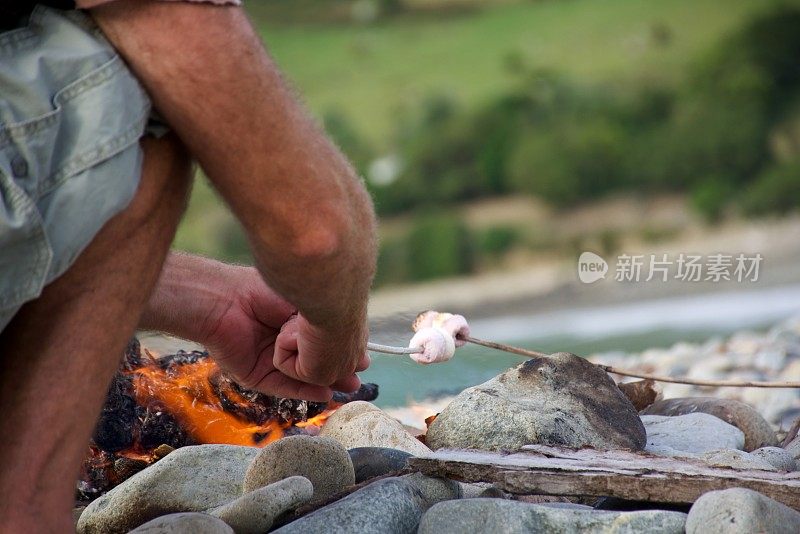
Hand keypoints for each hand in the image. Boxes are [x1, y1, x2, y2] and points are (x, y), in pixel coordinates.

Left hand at [141, 253, 370, 401]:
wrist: (228, 299)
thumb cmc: (265, 291)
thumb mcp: (303, 305)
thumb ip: (324, 322)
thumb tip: (352, 338)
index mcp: (293, 324)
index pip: (323, 343)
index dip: (343, 351)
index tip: (364, 356)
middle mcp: (283, 344)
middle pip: (316, 363)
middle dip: (338, 371)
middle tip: (357, 378)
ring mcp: (269, 362)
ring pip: (303, 378)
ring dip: (325, 383)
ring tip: (347, 386)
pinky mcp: (255, 376)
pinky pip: (283, 388)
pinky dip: (303, 391)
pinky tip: (323, 392)